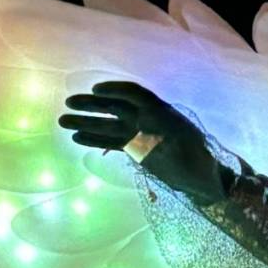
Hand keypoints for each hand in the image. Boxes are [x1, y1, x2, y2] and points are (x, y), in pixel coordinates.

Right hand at [59, 83, 225, 205]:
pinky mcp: (135, 149)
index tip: (96, 90)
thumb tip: (147, 135)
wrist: (204, 178)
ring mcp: (139, 134)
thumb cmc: (200, 159)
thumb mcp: (187, 145)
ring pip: (109, 124)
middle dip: (92, 105)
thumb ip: (165, 137)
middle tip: (68, 103)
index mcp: (160, 112)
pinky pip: (111, 142)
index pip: (134, 94)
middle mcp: (146, 119)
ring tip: (63, 120)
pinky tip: (77, 138)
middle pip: (115, 107)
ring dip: (86, 122)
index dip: (115, 90)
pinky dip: (95, 140)